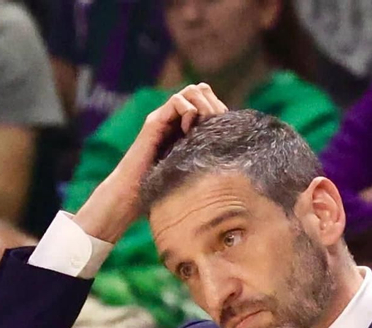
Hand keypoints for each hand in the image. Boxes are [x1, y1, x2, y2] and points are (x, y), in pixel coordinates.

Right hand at [74, 82, 227, 243]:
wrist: (134, 194)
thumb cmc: (164, 189)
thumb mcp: (196, 170)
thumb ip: (209, 158)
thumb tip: (237, 158)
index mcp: (187, 127)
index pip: (209, 99)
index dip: (221, 109)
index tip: (225, 129)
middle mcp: (175, 118)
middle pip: (202, 90)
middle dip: (214, 104)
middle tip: (215, 126)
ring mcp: (164, 117)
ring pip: (191, 91)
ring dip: (204, 105)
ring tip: (204, 125)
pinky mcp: (154, 122)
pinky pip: (176, 101)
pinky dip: (188, 112)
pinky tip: (188, 131)